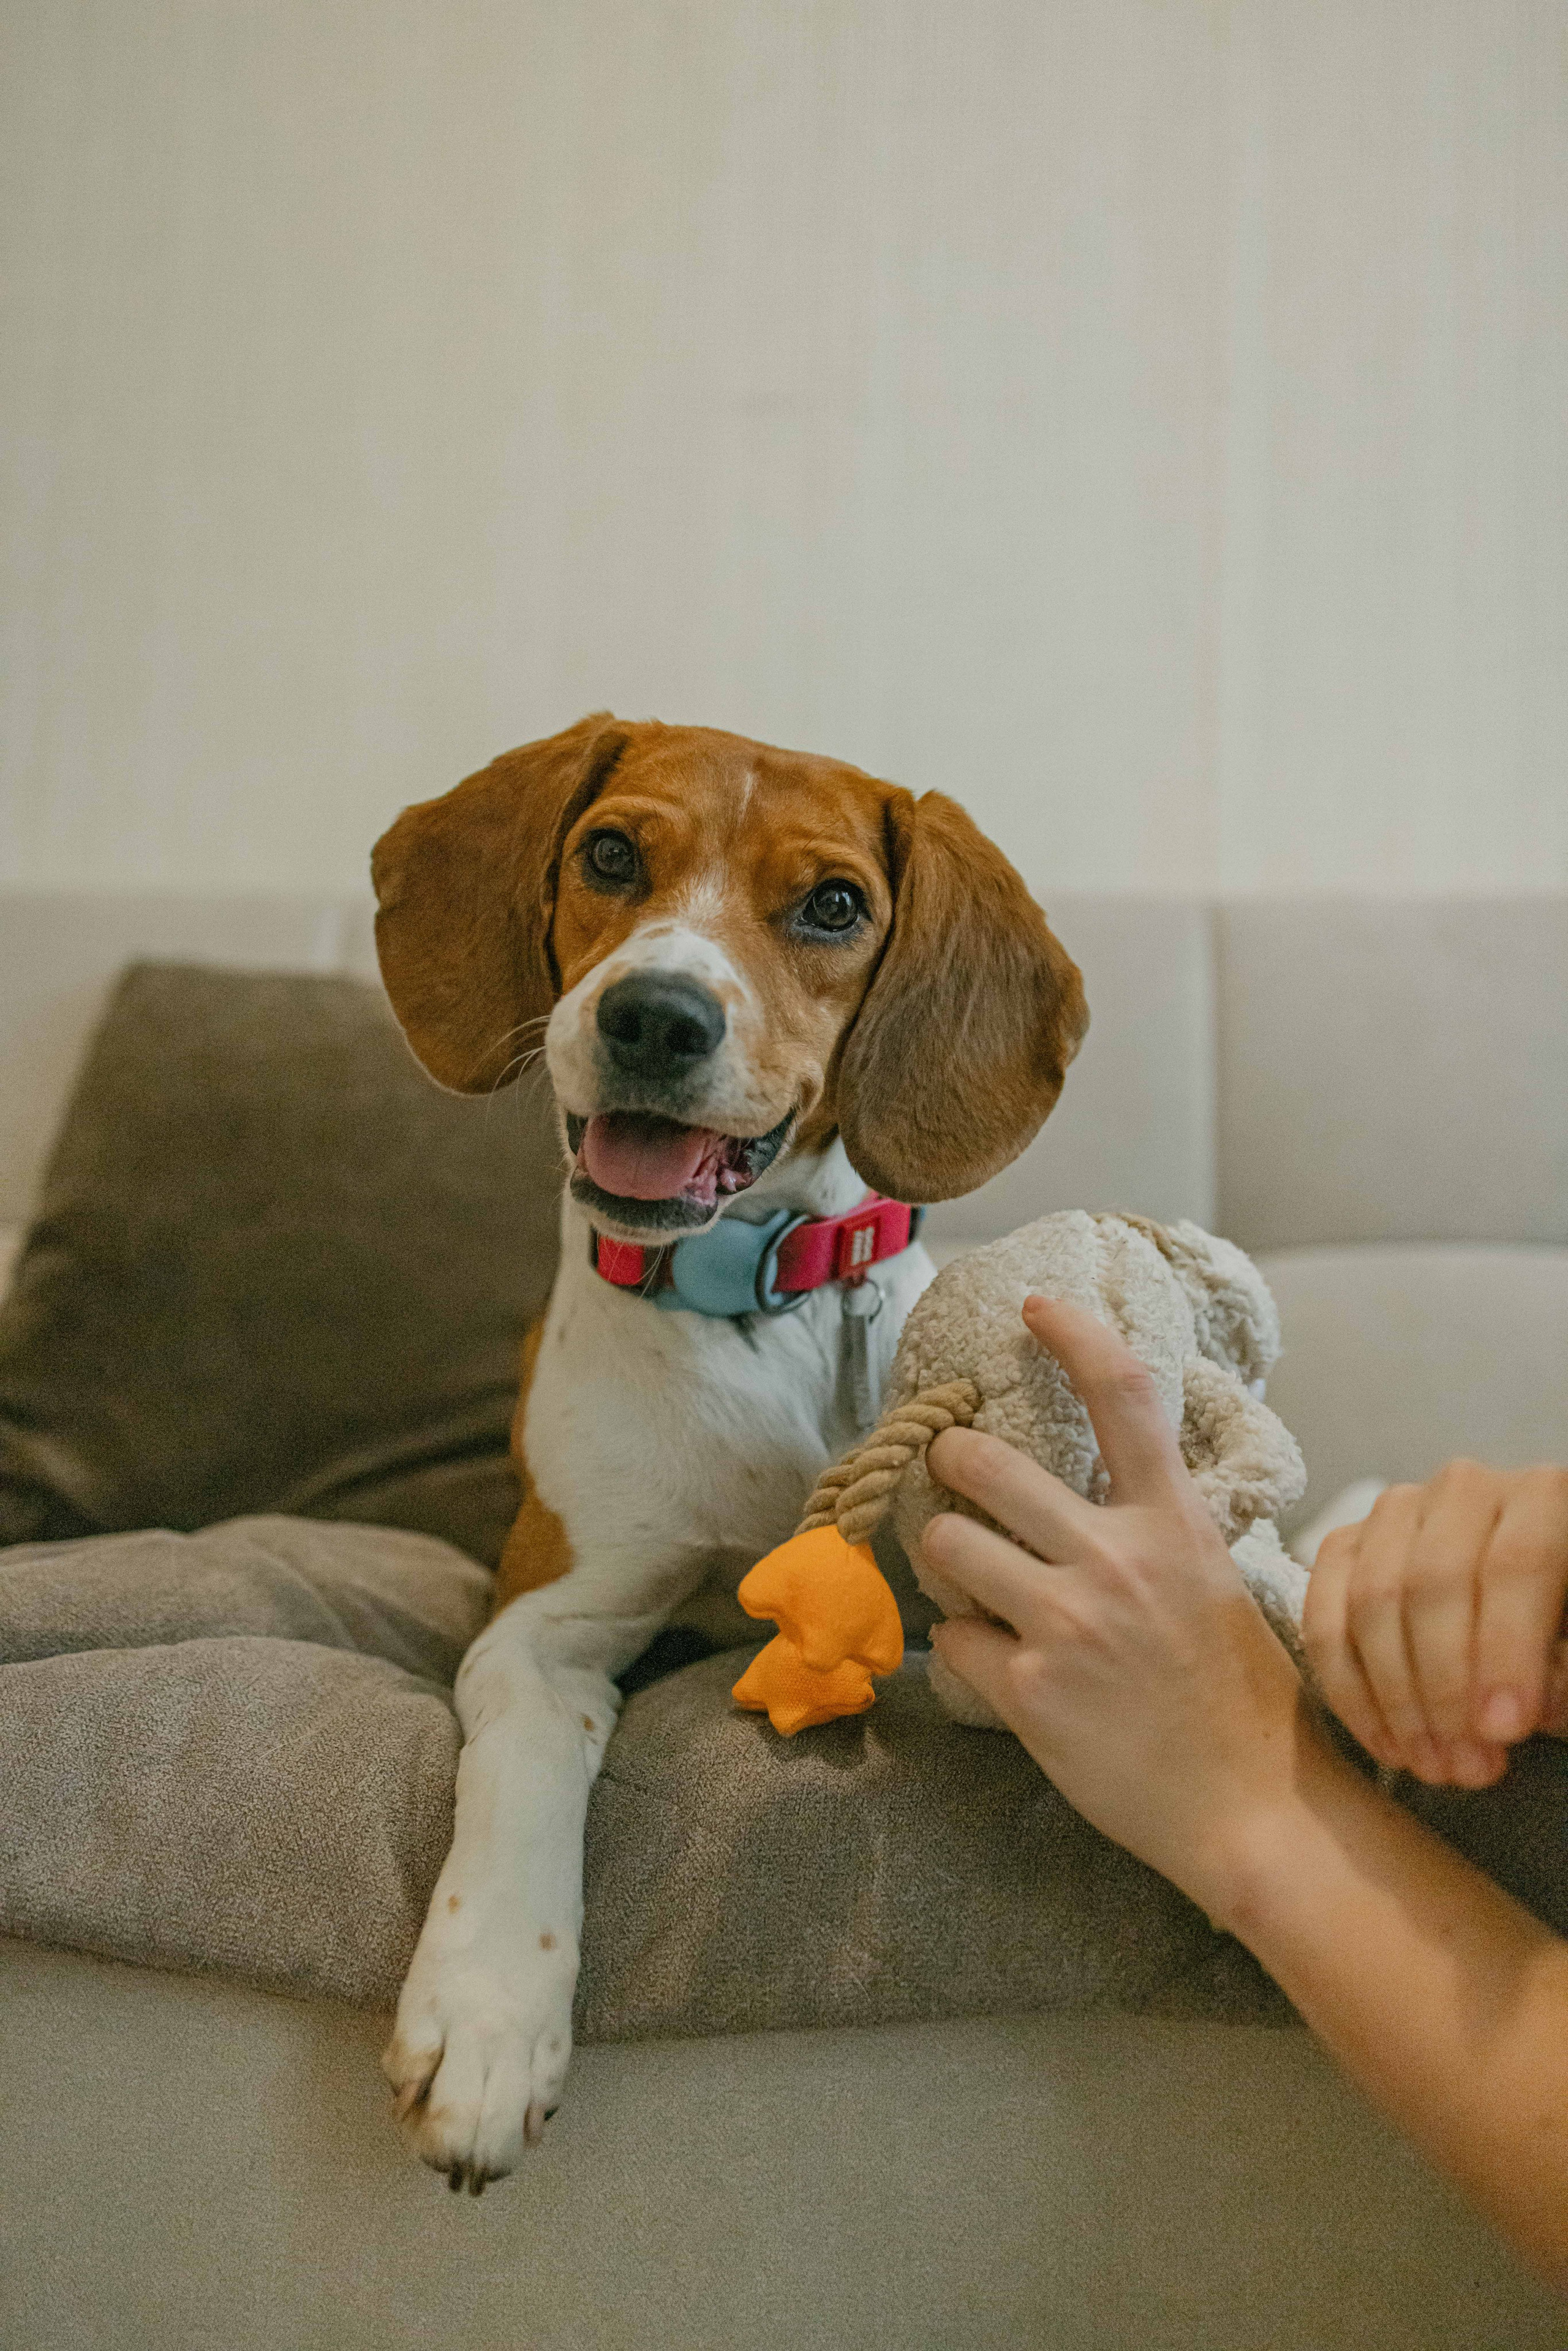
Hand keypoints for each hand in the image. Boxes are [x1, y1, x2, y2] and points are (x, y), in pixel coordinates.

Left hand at [922, 1296, 1333, 1917]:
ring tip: (972, 1582)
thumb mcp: (1214, 1583)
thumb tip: (1103, 1483)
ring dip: (946, 1558)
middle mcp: (1116, 1559)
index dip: (1074, 1335)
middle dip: (948, 1458)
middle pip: (985, 1464)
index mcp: (1174, 1525)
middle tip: (948, 1469)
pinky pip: (953, 1639)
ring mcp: (1067, 1623)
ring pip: (946, 1543)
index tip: (1036, 1307)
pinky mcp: (1028, 1690)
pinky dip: (965, 1649)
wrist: (1250, 1812)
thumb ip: (1156, 1527)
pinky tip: (1001, 1667)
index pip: (1122, 1397)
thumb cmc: (1238, 1700)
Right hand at [1302, 1462, 1567, 1787]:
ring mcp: (1395, 1512)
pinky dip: (1348, 1689)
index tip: (1504, 1732)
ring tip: (1433, 1768)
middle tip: (1466, 1768)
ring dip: (1396, 1700)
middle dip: (1444, 1689)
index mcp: (1545, 1497)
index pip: (1516, 1565)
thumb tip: (1497, 1718)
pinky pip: (1324, 1616)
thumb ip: (1559, 1672)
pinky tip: (1386, 1744)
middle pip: (1433, 1582)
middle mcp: (1464, 1488)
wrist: (1522, 1611)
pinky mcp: (1346, 1545)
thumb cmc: (1563, 1633)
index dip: (1505, 1651)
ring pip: (1372, 1600)